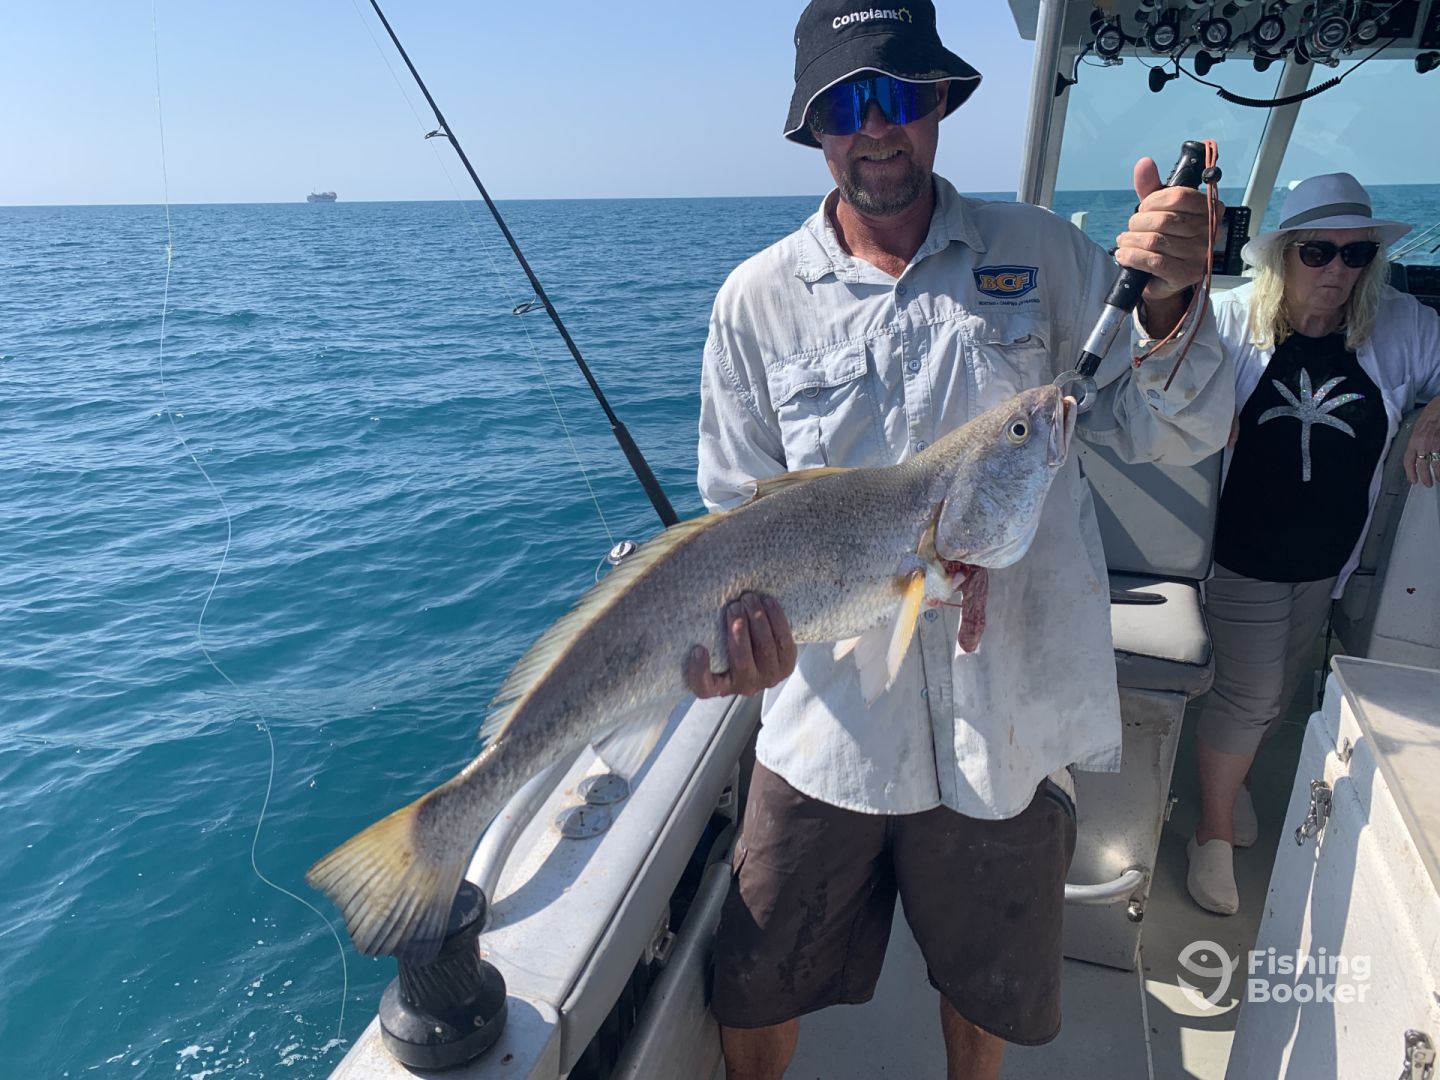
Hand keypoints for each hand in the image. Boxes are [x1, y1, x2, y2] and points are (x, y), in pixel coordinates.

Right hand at [684, 592, 796, 697]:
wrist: (765, 651)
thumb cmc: (726, 644)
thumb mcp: (711, 644)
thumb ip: (699, 634)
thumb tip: (673, 599)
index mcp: (719, 686)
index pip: (704, 687)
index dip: (700, 672)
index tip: (697, 648)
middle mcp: (744, 687)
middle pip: (741, 664)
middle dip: (738, 634)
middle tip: (733, 608)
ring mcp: (768, 678)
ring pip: (765, 651)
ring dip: (758, 622)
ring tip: (749, 599)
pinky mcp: (786, 665)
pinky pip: (784, 641)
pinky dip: (776, 619)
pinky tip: (768, 601)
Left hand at [1115, 157, 1222, 303]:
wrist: (1165, 275)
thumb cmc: (1166, 236)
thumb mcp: (1160, 208)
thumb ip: (1152, 186)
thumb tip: (1144, 163)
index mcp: (1211, 209)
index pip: (1179, 196)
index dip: (1153, 201)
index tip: (1143, 208)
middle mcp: (1210, 232)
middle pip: (1164, 220)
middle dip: (1138, 223)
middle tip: (1131, 228)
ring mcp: (1199, 256)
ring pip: (1155, 241)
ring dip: (1131, 240)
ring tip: (1125, 242)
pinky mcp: (1185, 275)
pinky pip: (1154, 261)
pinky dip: (1133, 256)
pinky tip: (1125, 255)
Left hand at [1403, 399, 1439, 486]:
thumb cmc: (1430, 415)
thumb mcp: (1418, 428)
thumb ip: (1417, 442)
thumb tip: (1417, 454)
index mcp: (1414, 441)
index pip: (1408, 460)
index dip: (1410, 472)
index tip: (1412, 480)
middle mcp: (1424, 445)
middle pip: (1422, 465)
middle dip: (1424, 477)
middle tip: (1427, 484)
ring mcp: (1436, 445)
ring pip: (1436, 464)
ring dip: (1437, 474)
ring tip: (1438, 480)